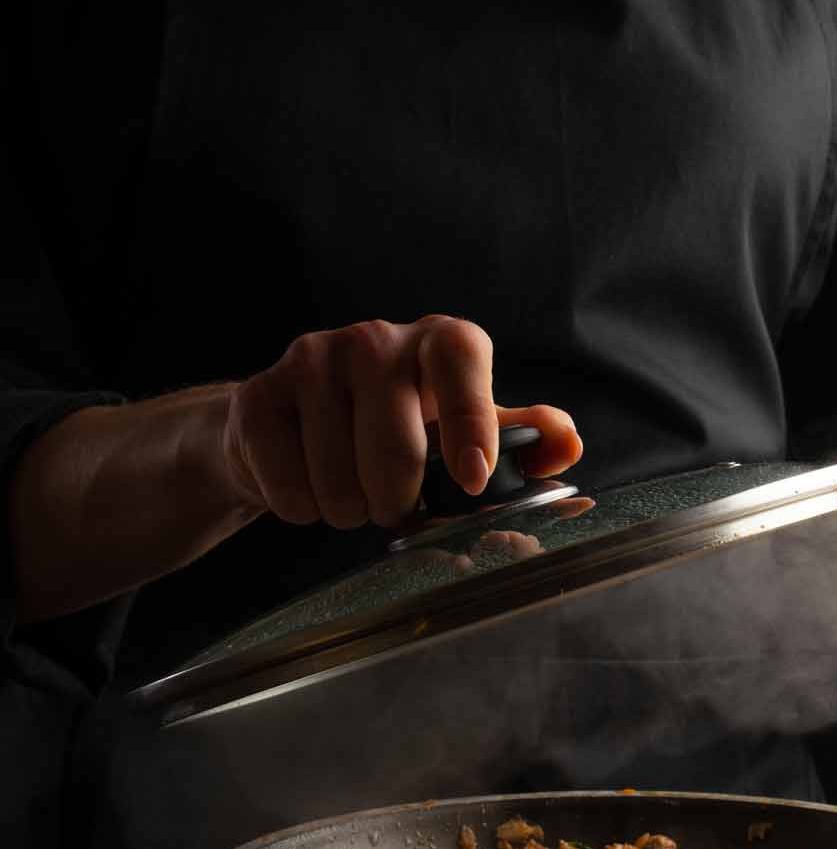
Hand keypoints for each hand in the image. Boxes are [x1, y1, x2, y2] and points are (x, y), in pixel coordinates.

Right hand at [219, 315, 581, 529]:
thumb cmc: (399, 427)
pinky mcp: (258, 394)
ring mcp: (312, 359)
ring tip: (349, 493)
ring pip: (338, 478)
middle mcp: (376, 338)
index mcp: (440, 342)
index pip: (462, 358)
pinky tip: (306, 487)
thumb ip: (519, 438)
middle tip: (392, 503)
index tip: (474, 479)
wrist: (293, 427)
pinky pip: (287, 483)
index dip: (471, 419)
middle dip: (398, 502)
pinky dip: (301, 508)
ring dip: (348, 510)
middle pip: (398, 446)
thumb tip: (566, 444)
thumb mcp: (465, 429)